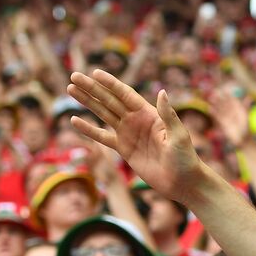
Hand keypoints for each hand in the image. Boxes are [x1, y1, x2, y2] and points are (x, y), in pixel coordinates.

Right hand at [67, 69, 204, 203]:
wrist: (183, 182)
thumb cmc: (185, 158)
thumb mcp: (178, 135)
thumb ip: (168, 115)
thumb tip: (162, 92)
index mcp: (149, 114)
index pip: (125, 94)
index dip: (110, 83)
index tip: (94, 73)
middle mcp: (137, 120)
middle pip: (110, 100)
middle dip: (92, 88)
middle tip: (74, 76)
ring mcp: (129, 134)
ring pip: (103, 114)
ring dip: (87, 102)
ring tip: (71, 89)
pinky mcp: (124, 149)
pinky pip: (103, 137)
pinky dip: (89, 129)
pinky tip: (74, 120)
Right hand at [209, 87, 251, 148]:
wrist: (242, 139)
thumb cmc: (246, 128)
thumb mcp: (245, 116)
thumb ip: (245, 106)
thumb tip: (249, 97)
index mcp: (238, 109)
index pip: (232, 100)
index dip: (228, 95)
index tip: (224, 91)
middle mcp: (232, 112)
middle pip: (225, 103)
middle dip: (220, 98)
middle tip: (215, 93)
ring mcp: (227, 117)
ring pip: (220, 108)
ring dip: (215, 104)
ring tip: (211, 99)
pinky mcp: (222, 123)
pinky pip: (217, 116)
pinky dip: (213, 112)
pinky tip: (210, 108)